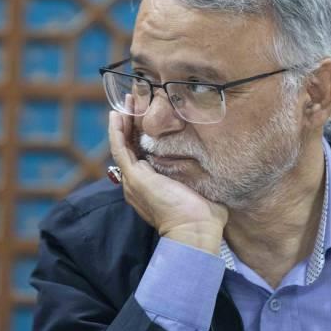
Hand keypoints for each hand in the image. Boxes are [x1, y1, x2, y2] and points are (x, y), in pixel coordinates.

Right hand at [108, 110, 227, 254]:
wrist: (196, 231)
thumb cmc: (205, 215)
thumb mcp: (201, 186)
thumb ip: (199, 173)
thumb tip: (214, 160)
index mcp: (153, 185)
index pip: (144, 153)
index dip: (144, 132)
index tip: (150, 113)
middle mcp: (139, 182)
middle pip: (131, 145)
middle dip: (132, 122)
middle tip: (134, 99)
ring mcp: (134, 180)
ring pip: (124, 145)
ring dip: (123, 122)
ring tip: (126, 100)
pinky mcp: (135, 177)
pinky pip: (120, 149)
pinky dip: (116, 132)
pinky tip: (116, 115)